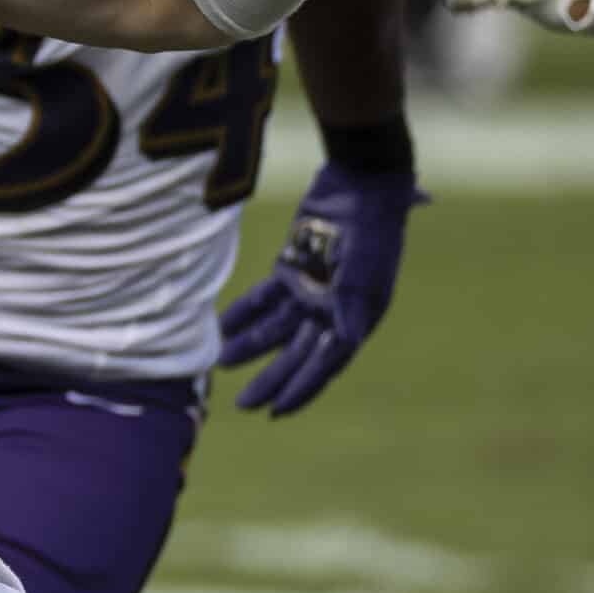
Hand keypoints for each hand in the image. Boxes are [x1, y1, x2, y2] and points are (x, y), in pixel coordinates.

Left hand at [218, 164, 422, 415]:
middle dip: (271, 379)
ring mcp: (309, 290)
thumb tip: (345, 340)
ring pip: (274, 328)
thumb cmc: (371, 225)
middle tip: (243, 403)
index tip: (277, 411)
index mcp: (357, 317)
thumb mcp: (366, 265)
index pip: (326, 362)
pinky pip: (262, 299)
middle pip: (296, 353)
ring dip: (250, 347)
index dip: (303, 388)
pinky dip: (243, 313)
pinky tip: (222, 328)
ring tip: (222, 365)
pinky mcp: (289, 268)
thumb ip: (352, 300)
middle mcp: (332, 310)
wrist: (360, 181)